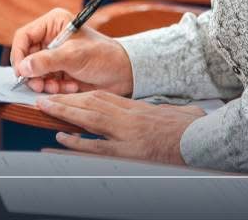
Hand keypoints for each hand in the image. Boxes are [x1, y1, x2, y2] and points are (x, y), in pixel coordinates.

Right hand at [11, 8, 132, 95]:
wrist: (123, 74)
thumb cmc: (103, 56)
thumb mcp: (74, 56)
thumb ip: (46, 61)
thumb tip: (22, 68)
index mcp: (53, 23)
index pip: (23, 37)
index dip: (19, 55)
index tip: (21, 73)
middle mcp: (51, 37)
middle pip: (26, 56)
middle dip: (32, 73)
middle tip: (40, 85)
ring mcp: (54, 55)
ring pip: (33, 72)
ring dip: (43, 83)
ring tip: (58, 87)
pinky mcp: (58, 71)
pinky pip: (44, 81)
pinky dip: (53, 87)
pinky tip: (70, 87)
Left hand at [37, 91, 204, 164]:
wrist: (204, 140)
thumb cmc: (192, 129)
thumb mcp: (172, 113)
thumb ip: (154, 112)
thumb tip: (149, 110)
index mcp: (137, 108)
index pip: (102, 97)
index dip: (79, 95)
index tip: (62, 93)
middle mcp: (129, 118)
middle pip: (90, 103)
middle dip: (65, 100)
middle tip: (42, 98)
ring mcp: (127, 135)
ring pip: (89, 120)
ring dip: (64, 113)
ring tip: (44, 108)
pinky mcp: (128, 152)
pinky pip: (97, 147)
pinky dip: (77, 142)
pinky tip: (60, 138)